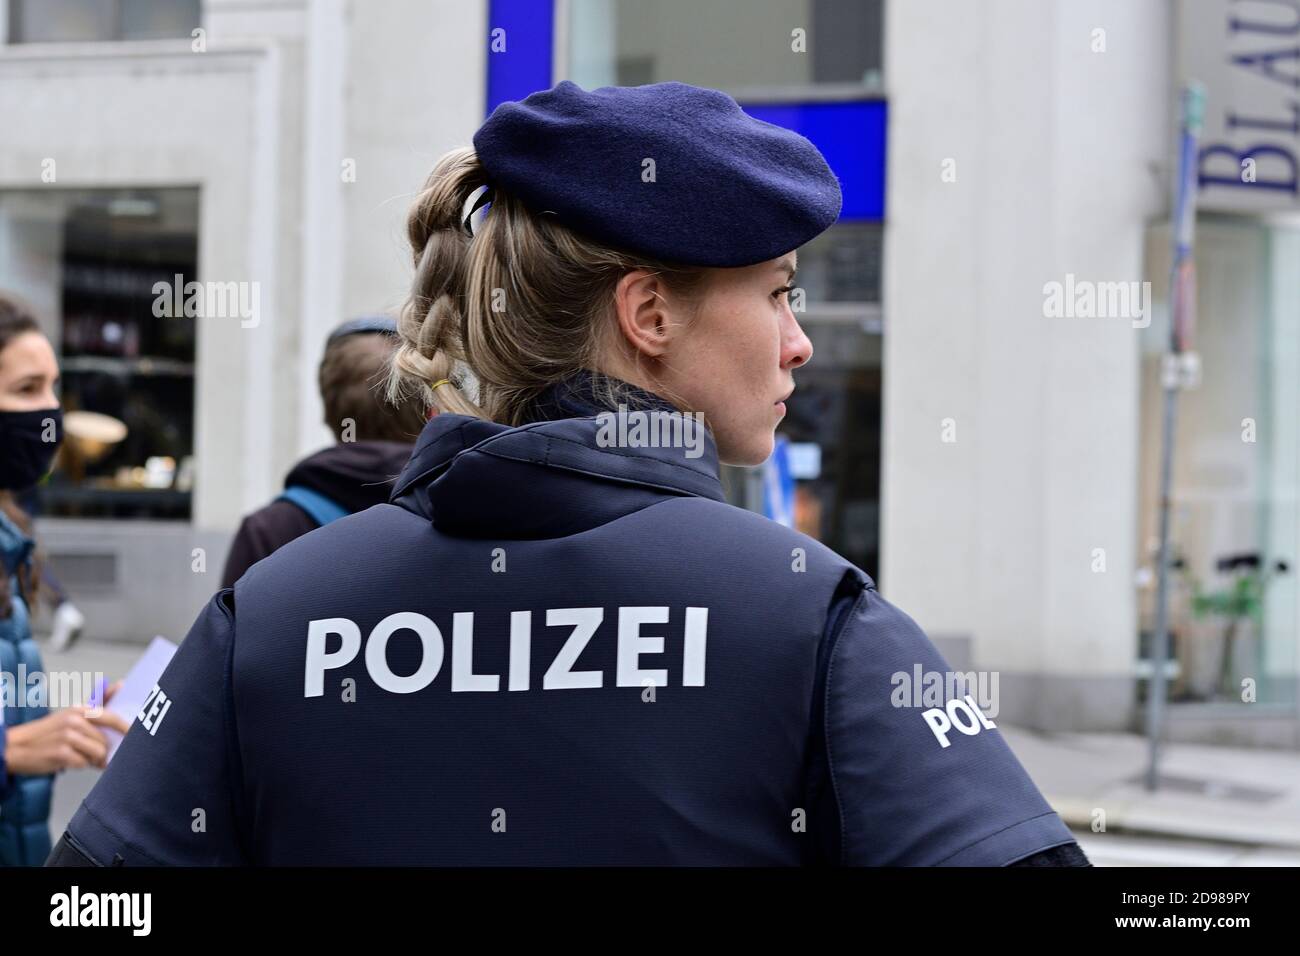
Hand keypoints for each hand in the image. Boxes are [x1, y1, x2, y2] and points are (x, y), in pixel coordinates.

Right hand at [4, 704, 132, 774]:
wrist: (16, 747)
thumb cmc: (49, 733)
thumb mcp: (72, 714)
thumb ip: (99, 702)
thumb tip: (121, 685)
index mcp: (80, 709)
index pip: (113, 718)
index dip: (127, 730)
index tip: (137, 737)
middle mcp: (75, 720)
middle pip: (106, 740)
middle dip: (104, 751)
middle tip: (97, 755)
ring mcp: (68, 736)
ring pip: (98, 753)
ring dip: (91, 759)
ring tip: (79, 756)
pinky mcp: (62, 753)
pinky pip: (84, 764)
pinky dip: (79, 765)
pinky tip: (68, 761)